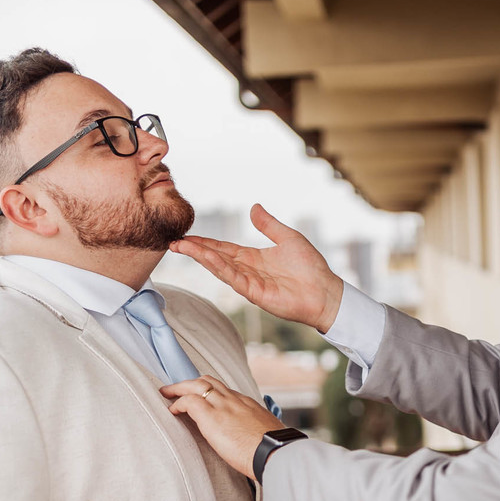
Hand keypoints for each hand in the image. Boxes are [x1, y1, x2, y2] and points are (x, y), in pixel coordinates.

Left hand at [161, 375, 283, 479]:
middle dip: (190, 383)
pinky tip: (173, 410)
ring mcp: (223, 406)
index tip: (201, 396)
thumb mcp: (267, 433)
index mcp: (247, 404)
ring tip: (168, 394)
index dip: (209, 391)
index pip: (224, 390)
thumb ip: (257, 431)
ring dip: (179, 388)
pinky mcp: (212, 417)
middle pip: (208, 381)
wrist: (275, 452)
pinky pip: (189, 401)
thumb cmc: (274, 450)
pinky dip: (178, 403)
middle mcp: (234, 400)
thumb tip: (257, 441)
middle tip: (177, 388)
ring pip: (196, 385)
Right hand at [170, 204, 344, 332]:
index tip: (186, 236)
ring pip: (220, 268)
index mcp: (253, 258)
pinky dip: (220, 268)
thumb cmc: (311, 267)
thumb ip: (268, 225)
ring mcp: (250, 283)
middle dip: (195, 250)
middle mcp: (247, 270)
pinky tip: (207, 258)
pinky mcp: (256, 293)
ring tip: (182, 247)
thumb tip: (254, 207)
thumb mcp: (287, 237)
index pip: (223, 249)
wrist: (325, 291)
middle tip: (174, 242)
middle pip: (215, 258)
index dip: (204, 243)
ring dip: (201, 258)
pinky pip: (234, 279)